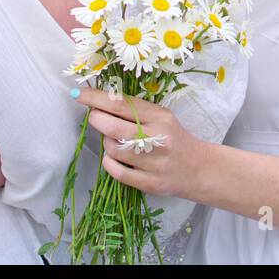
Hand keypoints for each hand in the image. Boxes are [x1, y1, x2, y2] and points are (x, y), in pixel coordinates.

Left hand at [74, 86, 206, 199]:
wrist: (199, 169)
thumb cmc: (174, 138)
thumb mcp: (161, 117)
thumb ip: (135, 111)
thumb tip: (99, 103)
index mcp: (160, 117)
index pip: (122, 104)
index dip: (97, 98)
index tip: (79, 94)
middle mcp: (158, 139)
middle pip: (114, 128)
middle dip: (97, 119)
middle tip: (95, 117)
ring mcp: (154, 163)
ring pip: (113, 149)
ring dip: (106, 143)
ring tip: (115, 141)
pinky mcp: (150, 183)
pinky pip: (117, 171)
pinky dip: (109, 162)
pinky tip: (114, 157)